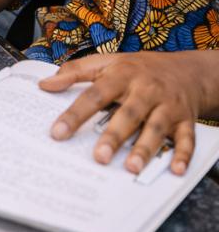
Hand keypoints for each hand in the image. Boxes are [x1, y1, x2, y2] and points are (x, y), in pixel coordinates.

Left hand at [40, 51, 218, 175]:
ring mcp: (167, 105)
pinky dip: (183, 154)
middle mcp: (145, 90)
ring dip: (144, 147)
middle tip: (99, 157)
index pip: (95, 94)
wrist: (185, 71)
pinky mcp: (186, 120)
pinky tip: (175, 169)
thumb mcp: (107, 62)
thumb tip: (45, 84)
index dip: (75, 114)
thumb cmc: (138, 69)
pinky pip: (186, 138)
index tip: (57, 133)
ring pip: (156, 127)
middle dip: (114, 135)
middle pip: (128, 113)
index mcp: (122, 75)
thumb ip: (75, 72)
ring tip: (130, 166)